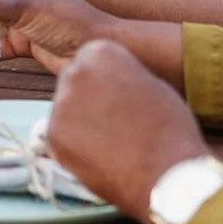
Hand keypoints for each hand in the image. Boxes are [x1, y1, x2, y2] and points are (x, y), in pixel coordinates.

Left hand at [46, 41, 210, 219]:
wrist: (167, 172)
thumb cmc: (169, 128)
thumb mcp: (150, 83)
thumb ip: (122, 75)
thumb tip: (110, 83)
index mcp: (101, 51)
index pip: (90, 58)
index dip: (105, 80)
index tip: (118, 97)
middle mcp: (75, 71)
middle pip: (73, 82)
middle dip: (88, 99)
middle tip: (113, 122)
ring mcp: (60, 104)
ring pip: (66, 111)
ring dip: (81, 123)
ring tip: (111, 143)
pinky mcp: (53, 136)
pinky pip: (60, 138)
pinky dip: (75, 147)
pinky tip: (100, 156)